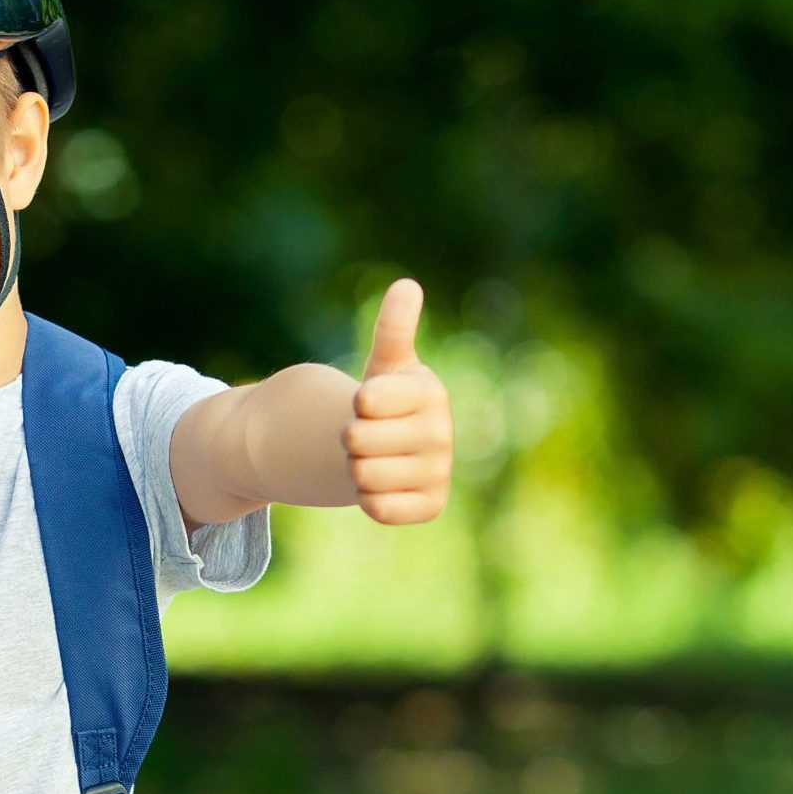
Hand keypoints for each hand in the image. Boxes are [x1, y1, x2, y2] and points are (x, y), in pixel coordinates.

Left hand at [345, 278, 452, 524]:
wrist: (390, 449)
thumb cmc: (383, 400)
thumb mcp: (385, 364)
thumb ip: (393, 329)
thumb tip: (407, 285)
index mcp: (430, 392)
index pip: (367, 401)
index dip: (355, 404)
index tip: (367, 402)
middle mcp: (442, 433)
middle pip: (358, 440)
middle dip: (350, 438)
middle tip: (364, 434)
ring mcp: (439, 471)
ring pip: (364, 475)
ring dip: (356, 469)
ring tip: (372, 458)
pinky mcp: (431, 505)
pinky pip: (379, 508)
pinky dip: (369, 498)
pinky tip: (381, 485)